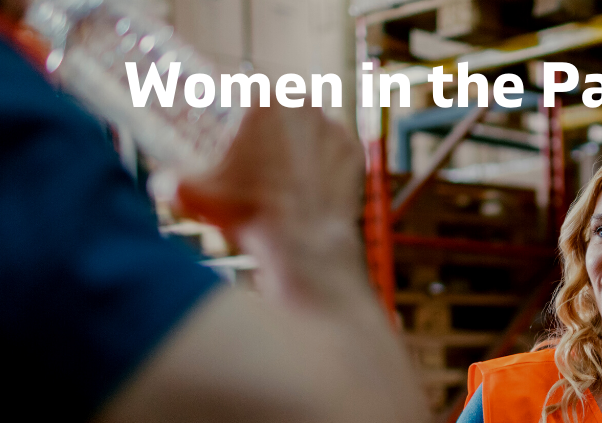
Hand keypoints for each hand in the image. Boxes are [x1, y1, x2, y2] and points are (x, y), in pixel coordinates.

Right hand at [176, 100, 369, 309]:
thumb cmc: (250, 215)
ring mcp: (336, 129)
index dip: (240, 117)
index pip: (248, 96)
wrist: (304, 245)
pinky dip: (327, 165)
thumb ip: (173, 184)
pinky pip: (338, 152)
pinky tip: (313, 185)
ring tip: (285, 176)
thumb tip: (159, 186)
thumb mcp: (198, 196)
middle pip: (283, 111)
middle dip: (271, 131)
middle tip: (259, 160)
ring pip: (312, 130)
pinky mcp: (358, 153)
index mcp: (266, 102)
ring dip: (301, 145)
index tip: (235, 135)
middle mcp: (306, 106)